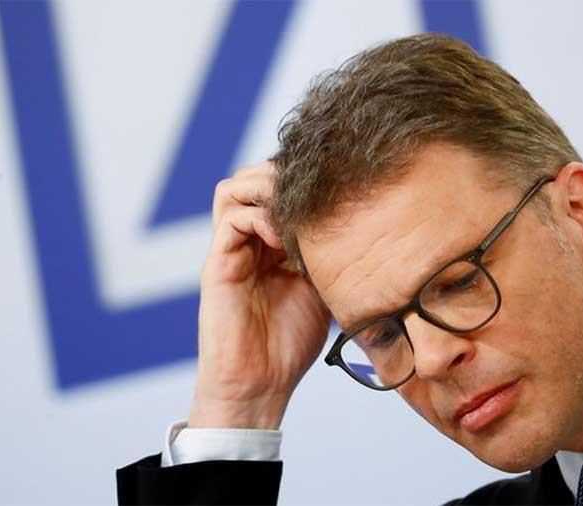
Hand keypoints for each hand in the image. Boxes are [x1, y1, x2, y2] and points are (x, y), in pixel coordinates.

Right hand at [189, 161, 331, 429]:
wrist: (260, 385)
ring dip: (266, 188)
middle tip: (315, 192)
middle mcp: (248, 240)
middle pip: (253, 178)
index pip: (277, 188)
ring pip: (234, 189)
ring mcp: (230, 251)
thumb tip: (364, 224)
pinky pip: (231, 219)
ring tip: (296, 210)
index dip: (302, 180)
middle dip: (282, 175)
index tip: (335, 187)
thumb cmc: (290, 343)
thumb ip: (329, 254)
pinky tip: (285, 240)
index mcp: (271, 243)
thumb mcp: (322, 288)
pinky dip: (259, 218)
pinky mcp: (218, 265)